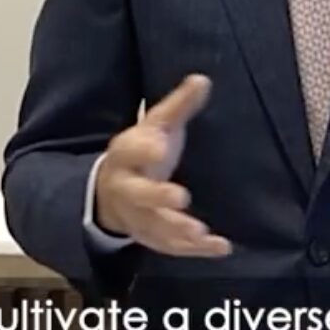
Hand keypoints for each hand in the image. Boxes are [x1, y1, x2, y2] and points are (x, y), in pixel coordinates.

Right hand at [92, 74, 231, 257]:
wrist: (109, 191)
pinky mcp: (151, 237)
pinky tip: (220, 247)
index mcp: (125, 154)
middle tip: (181, 197)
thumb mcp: (155, 125)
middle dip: (157, 197)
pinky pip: (171, 247)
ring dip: (176, 231)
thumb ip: (178, 106)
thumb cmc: (141, 152)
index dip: (144, 149)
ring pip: (153, 227)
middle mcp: (127, 188)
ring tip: (201, 232)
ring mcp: (136, 217)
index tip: (160, 144)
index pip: (131, 149)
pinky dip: (194, 251)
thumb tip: (202, 79)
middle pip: (138, 194)